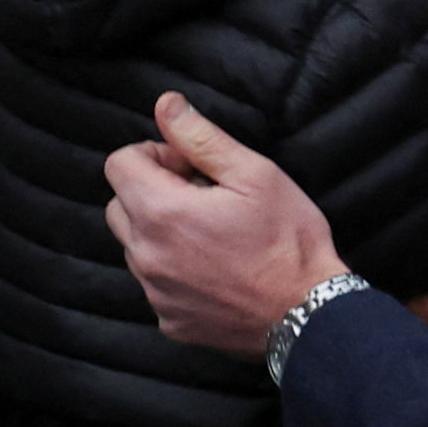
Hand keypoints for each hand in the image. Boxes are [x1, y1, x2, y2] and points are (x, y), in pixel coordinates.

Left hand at [103, 95, 346, 355]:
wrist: (308, 315)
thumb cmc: (288, 240)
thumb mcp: (254, 174)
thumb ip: (201, 138)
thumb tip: (166, 106)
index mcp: (162, 213)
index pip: (118, 164)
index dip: (154, 155)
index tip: (190, 167)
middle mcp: (147, 256)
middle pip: (118, 205)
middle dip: (151, 191)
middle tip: (202, 196)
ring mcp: (155, 293)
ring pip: (135, 246)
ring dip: (160, 231)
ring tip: (211, 234)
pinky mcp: (169, 320)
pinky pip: (155, 283)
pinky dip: (173, 269)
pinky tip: (215, 269)